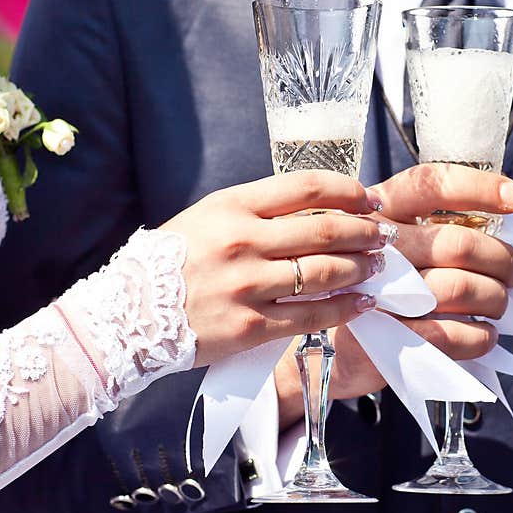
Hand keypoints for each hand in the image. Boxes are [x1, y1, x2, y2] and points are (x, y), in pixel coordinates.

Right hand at [162, 171, 394, 365]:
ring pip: (324, 272)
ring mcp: (247, 285)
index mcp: (232, 206)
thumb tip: (316, 212)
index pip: (307, 187)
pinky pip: (312, 315)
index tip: (370, 198)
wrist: (127, 313)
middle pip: (325, 230)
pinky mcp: (251, 325)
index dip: (349, 191)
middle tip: (385, 234)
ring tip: (378, 266)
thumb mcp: (207, 218)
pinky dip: (345, 308)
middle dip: (365, 231)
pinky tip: (363, 303)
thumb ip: (256, 211)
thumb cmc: (170, 262)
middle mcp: (243, 241)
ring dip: (361, 267)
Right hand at [275, 164, 512, 413]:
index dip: (476, 187)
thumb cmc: (370, 290)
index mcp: (377, 210)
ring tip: (498, 305)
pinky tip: (484, 334)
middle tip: (512, 272)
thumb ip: (430, 232)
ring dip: (495, 298)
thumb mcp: (387, 246)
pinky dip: (481, 336)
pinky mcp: (385, 337)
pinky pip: (452, 334)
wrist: (324, 350)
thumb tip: (499, 237)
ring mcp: (376, 291)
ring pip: (461, 288)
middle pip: (457, 242)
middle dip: (502, 259)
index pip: (429, 185)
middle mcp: (372, 245)